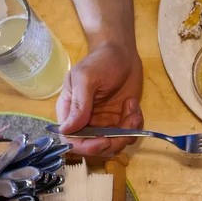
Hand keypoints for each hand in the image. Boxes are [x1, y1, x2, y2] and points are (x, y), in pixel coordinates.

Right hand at [55, 40, 143, 157]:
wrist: (122, 52)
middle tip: (127, 124)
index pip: (71, 141)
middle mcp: (84, 122)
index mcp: (70, 112)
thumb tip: (67, 130)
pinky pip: (127, 135)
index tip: (104, 140)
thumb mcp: (86, 79)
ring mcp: (103, 124)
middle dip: (113, 142)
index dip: (87, 147)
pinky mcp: (119, 121)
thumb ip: (79, 105)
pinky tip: (133, 104)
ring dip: (127, 132)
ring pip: (114, 145)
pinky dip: (135, 124)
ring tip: (132, 108)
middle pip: (94, 148)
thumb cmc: (100, 61)